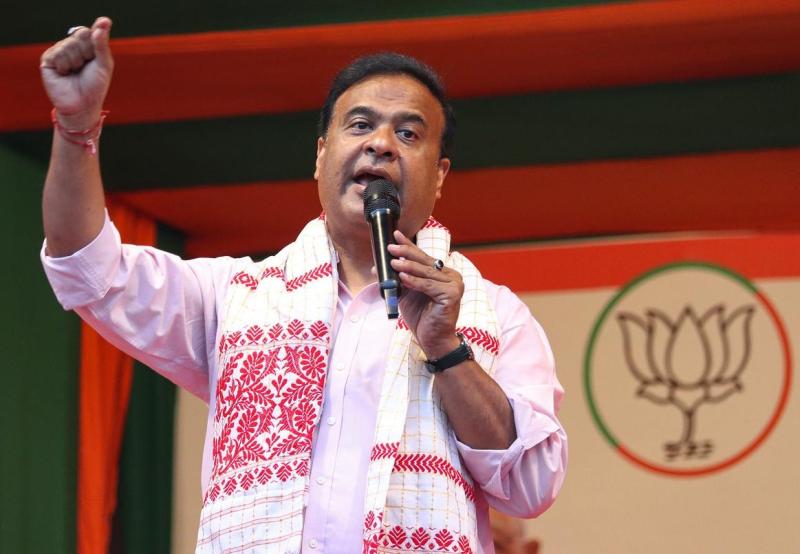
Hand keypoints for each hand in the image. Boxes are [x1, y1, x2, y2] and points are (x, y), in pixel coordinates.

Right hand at [40, 17, 113, 127]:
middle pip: (80, 34)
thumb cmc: (95, 87)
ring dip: (76, 61)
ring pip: (69, 44)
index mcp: (86, 48)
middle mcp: (72, 48)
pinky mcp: (48, 60)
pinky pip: (57, 53)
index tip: (101, 32)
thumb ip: (102, 45)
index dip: (96, 35)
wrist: (82, 105)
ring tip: (75, 72)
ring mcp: (59, 53)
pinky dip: (65, 64)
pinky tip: (65, 74)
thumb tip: (103, 23)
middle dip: (87, 51)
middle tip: (86, 66)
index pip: (89, 32)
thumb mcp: (104, 65)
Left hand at [388, 230, 462, 358]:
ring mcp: (454, 285)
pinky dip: (414, 281)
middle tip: (390, 247)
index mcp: (443, 274)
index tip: (395, 234)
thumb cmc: (422, 318)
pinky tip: (402, 276)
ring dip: (408, 266)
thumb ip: (399, 279)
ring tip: (393, 262)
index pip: (423, 257)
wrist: (434, 341)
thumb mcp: (407, 294)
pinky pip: (428, 285)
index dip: (409, 245)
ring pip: (426, 273)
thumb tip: (378, 267)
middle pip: (425, 261)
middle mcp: (452, 276)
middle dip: (406, 253)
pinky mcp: (452, 295)